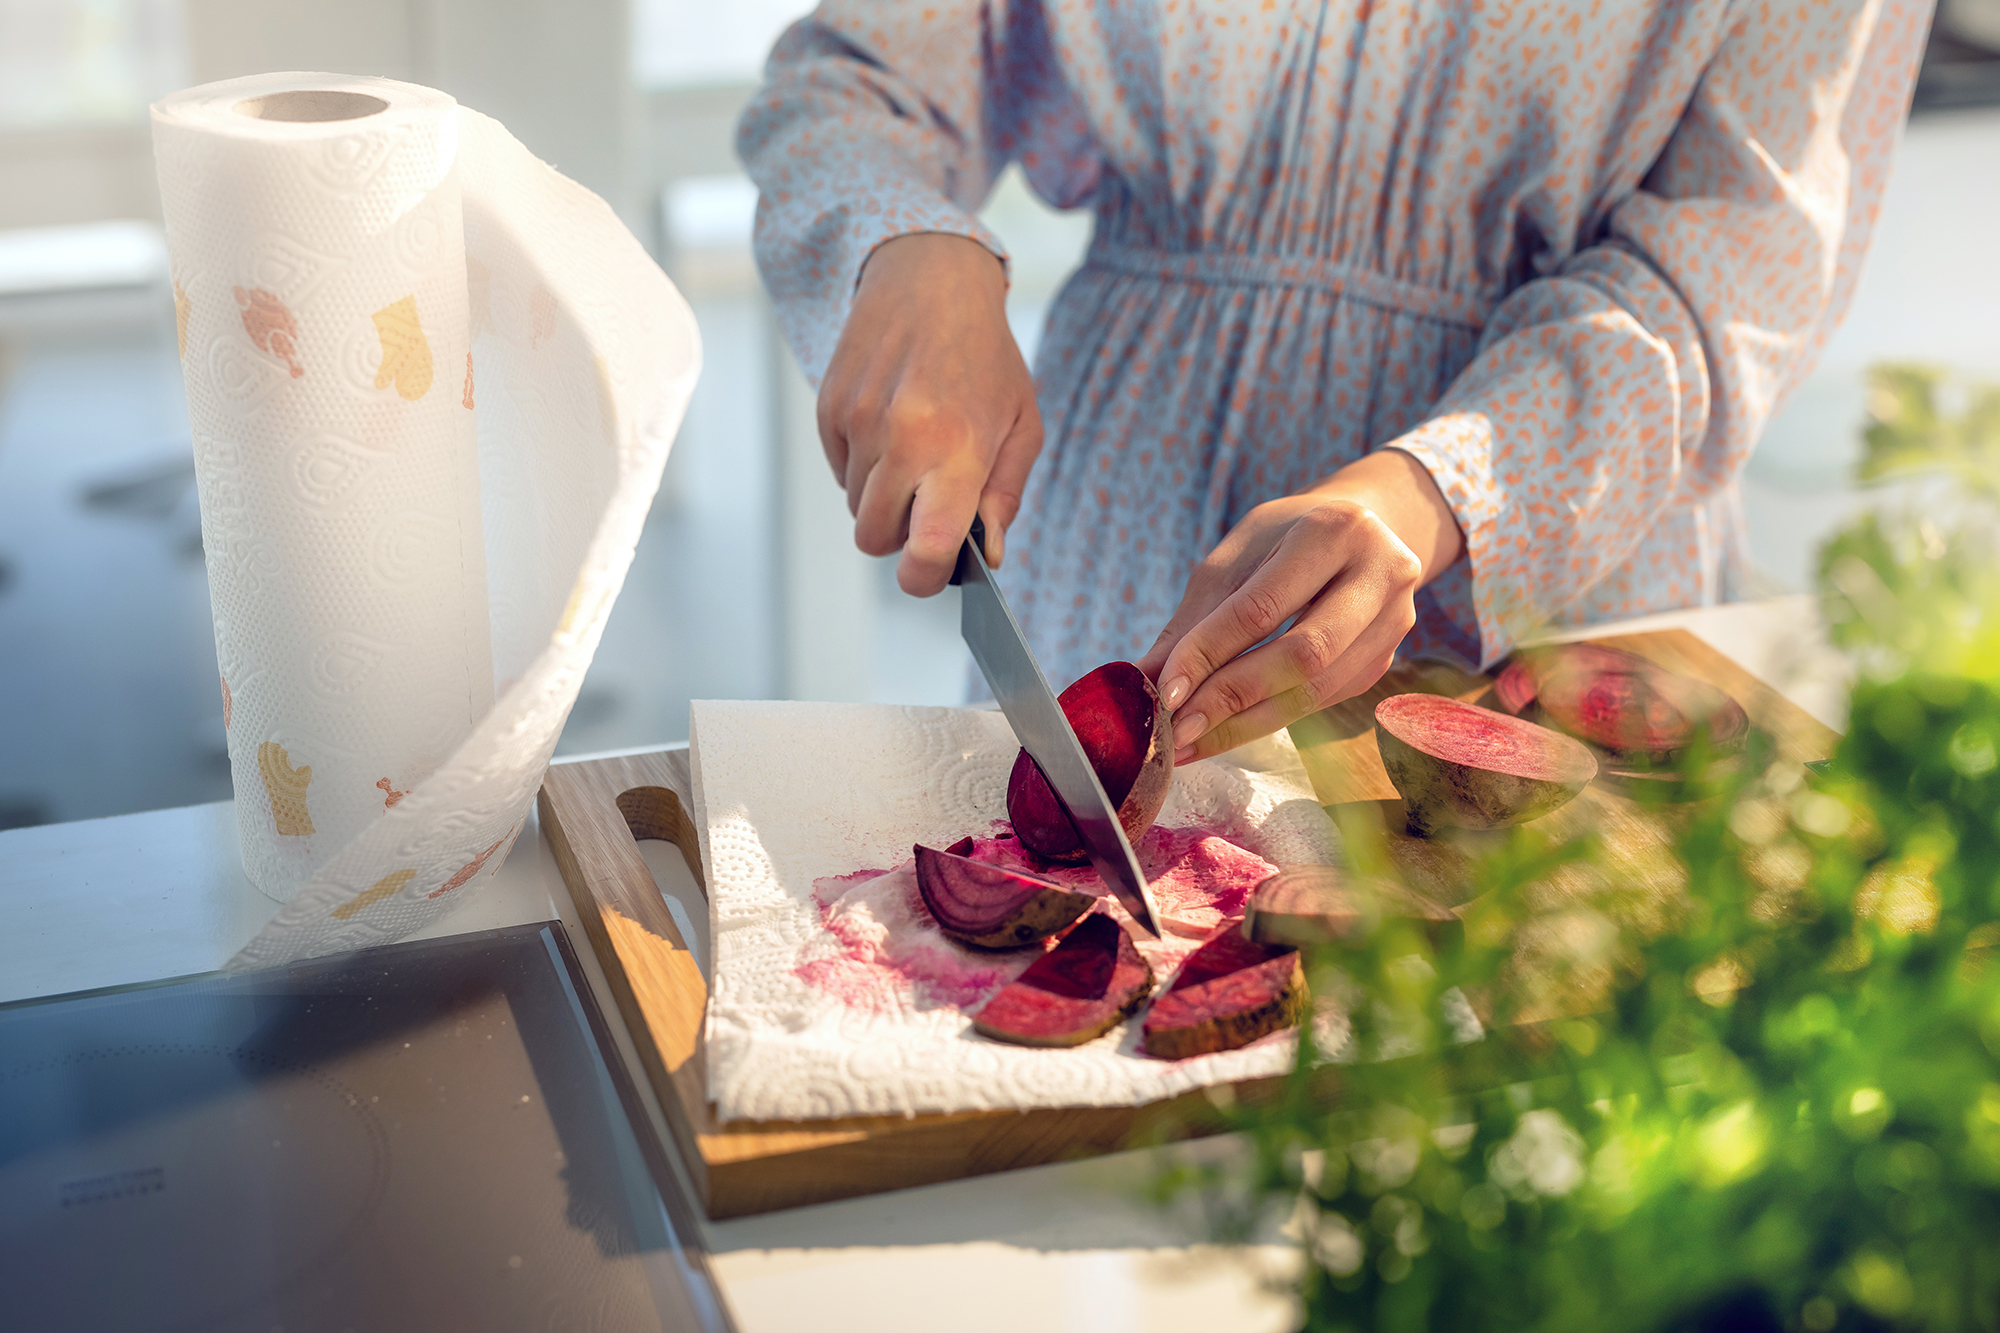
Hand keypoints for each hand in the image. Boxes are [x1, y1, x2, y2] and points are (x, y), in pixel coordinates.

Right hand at [817, 232, 1042, 594]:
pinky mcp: (828, 409)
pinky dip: (863, 465)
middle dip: (900, 535)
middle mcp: (899, 438)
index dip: (925, 578)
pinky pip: (839, 471)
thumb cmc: (985, 357)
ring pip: (855, 507)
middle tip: (930, 502)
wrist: (929, 280)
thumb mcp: (1022, 425)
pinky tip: (891, 425)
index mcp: (956, 449)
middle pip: (874, 538)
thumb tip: (984, 554)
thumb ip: (1004, 496)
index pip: (925, 548)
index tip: (933, 573)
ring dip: (883, 496)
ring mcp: (856, 422)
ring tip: (915, 450)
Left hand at [1135, 449, 1463, 762]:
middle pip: (1302, 656)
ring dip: (1248, 723)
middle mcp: (1380, 573)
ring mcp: (1393, 620)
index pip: (1261, 608)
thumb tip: (1144, 680)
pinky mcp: (1386, 658)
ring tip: (1194, 741)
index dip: (1209, 654)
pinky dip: (1270, 719)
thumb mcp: (1235, 558)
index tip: (1165, 694)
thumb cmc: (1284, 539)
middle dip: (1232, 699)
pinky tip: (1228, 730)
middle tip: (1179, 730)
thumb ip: (1194, 619)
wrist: (1359, 530)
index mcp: (1334, 529)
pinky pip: (1324, 700)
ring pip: (1316, 689)